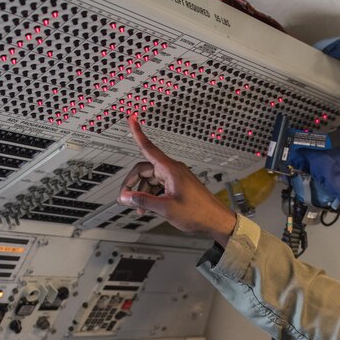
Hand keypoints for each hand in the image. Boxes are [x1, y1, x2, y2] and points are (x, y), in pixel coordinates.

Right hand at [117, 114, 237, 244]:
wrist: (215, 220)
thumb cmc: (198, 212)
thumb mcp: (166, 208)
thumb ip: (143, 201)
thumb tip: (126, 197)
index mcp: (170, 170)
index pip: (148, 148)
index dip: (137, 133)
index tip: (131, 119)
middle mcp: (173, 170)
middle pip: (144, 169)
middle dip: (132, 183)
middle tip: (124, 198)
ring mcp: (176, 177)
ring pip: (151, 179)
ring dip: (142, 192)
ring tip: (139, 209)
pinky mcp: (178, 185)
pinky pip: (159, 185)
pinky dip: (152, 195)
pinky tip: (150, 207)